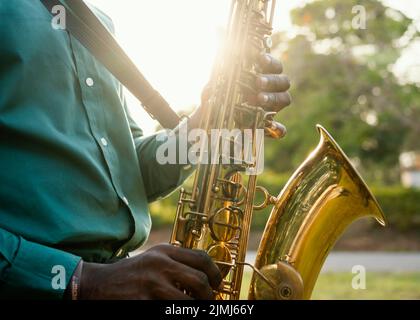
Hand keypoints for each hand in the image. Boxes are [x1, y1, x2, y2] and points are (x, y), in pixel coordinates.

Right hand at [79, 244, 221, 299]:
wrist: (98, 284)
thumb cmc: (132, 273)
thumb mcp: (154, 258)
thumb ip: (177, 262)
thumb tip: (206, 276)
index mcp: (165, 251)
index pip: (202, 258)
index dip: (215, 273)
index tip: (216, 284)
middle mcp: (160, 264)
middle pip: (200, 281)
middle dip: (209, 296)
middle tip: (207, 301)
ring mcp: (151, 284)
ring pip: (188, 302)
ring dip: (195, 309)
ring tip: (192, 309)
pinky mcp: (142, 302)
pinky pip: (171, 312)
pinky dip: (177, 313)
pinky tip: (175, 312)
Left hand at [190, 54, 290, 132]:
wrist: (209, 120)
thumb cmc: (216, 94)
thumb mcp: (216, 76)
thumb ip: (221, 55)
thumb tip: (218, 28)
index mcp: (263, 75)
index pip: (275, 65)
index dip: (270, 61)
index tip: (259, 60)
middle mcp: (271, 90)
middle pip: (284, 81)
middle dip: (271, 80)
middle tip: (257, 82)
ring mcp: (271, 108)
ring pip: (285, 99)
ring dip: (274, 98)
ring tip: (258, 99)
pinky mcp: (268, 127)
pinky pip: (281, 129)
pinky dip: (279, 128)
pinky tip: (272, 128)